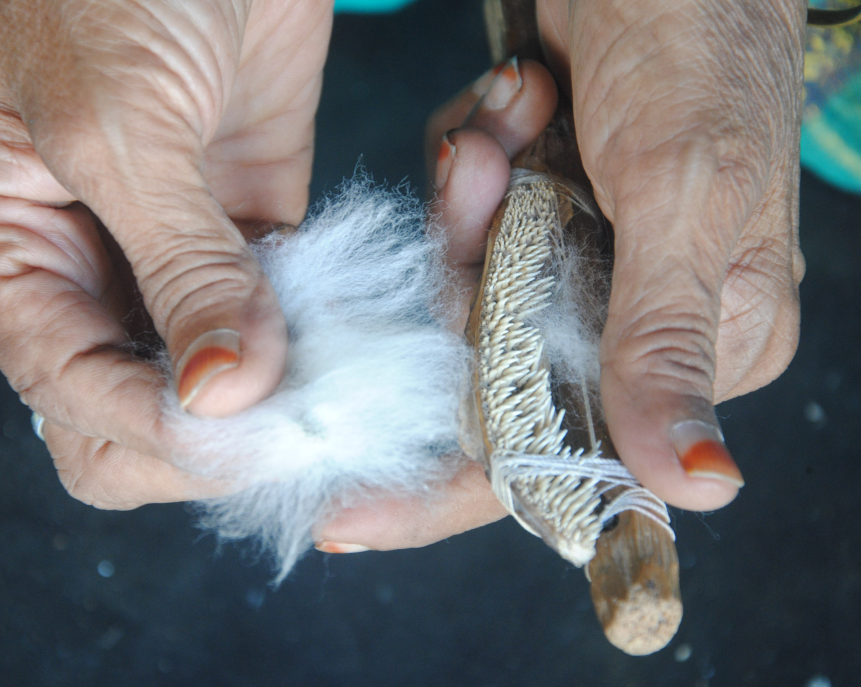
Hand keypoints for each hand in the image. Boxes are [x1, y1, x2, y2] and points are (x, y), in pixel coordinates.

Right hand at [0, 0, 332, 507]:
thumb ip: (179, 267)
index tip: (244, 437)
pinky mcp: (241, 232)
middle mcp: (67, 264)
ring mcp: (158, 255)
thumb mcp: (122, 124)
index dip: (154, 424)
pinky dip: (312, 343)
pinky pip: (273, 320)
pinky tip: (349, 342)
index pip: (62, 387)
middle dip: (204, 434)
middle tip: (286, 429)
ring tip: (329, 391)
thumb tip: (223, 395)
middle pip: (124, 411)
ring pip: (206, 382)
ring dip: (270, 398)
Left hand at [317, 0, 804, 550]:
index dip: (452, 493)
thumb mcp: (684, 191)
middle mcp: (634, 319)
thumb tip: (700, 489)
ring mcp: (578, 263)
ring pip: (468, 293)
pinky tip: (511, 108)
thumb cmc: (703, 44)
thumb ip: (666, 339)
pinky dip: (469, 170)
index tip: (345, 520)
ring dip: (471, 210)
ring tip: (506, 131)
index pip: (563, 457)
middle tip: (480, 193)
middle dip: (467, 290)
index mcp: (699, 341)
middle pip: (494, 377)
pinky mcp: (538, 213)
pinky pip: (463, 227)